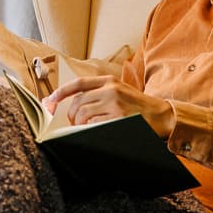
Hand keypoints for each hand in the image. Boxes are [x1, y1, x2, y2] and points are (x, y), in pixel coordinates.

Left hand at [44, 75, 173, 138]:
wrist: (162, 116)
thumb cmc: (139, 107)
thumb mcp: (121, 91)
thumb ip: (100, 93)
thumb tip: (75, 104)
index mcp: (110, 81)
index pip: (78, 83)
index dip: (61, 92)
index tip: (50, 101)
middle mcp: (111, 89)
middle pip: (78, 102)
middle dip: (71, 115)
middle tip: (73, 123)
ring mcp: (114, 104)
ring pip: (83, 114)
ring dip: (79, 124)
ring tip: (84, 129)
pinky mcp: (118, 118)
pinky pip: (93, 125)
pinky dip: (89, 130)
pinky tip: (94, 131)